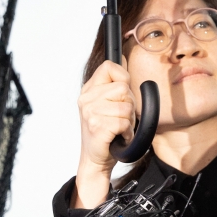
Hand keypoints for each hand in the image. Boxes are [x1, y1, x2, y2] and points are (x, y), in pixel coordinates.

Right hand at [72, 58, 135, 207]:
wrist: (97, 159)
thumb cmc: (108, 131)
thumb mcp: (110, 103)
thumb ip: (116, 83)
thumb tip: (124, 57)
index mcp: (89, 90)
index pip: (110, 66)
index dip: (123, 78)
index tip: (122, 94)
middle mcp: (86, 99)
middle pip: (123, 88)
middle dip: (130, 104)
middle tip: (120, 117)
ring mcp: (90, 113)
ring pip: (127, 106)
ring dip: (129, 120)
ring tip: (118, 128)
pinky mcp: (97, 127)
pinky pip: (125, 122)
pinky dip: (127, 132)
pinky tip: (118, 136)